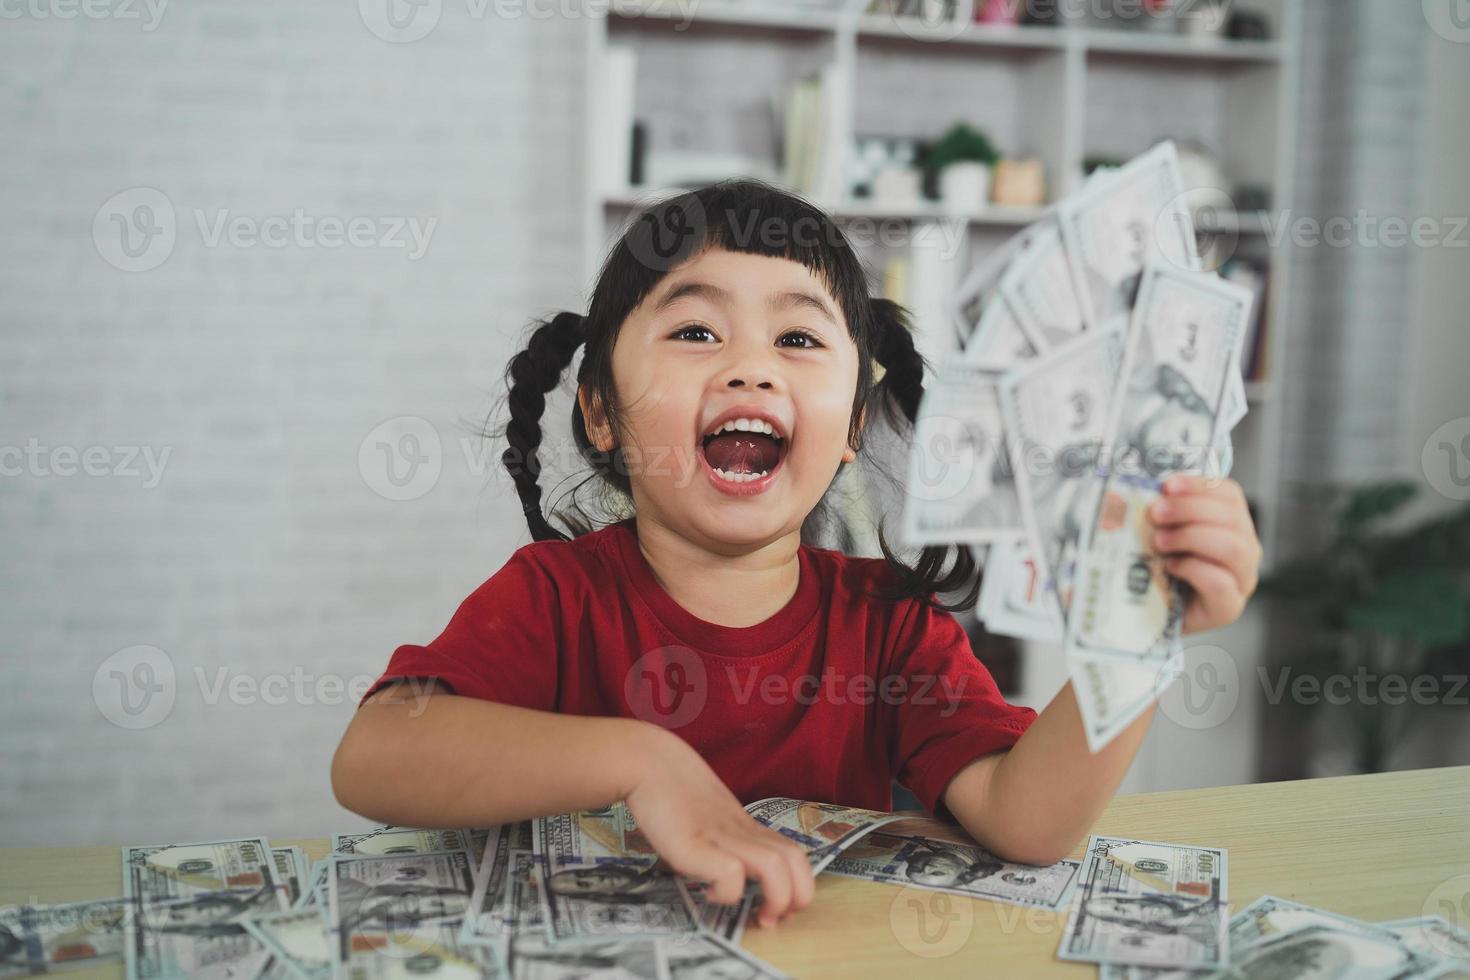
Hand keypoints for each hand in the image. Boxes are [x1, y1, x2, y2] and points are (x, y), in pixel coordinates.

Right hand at [622, 724, 813, 927]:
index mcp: (745, 825)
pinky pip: (730, 874)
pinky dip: (728, 893)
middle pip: (795, 860)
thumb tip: (728, 868)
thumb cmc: (671, 788)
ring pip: (774, 866)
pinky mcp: (695, 845)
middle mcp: (740, 830)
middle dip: (798, 896)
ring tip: (757, 915)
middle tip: (775, 916)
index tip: (782, 906)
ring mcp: (720, 836)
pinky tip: (709, 892)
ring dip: (776, 899)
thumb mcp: (707, 814)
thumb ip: (722, 836)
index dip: (800, 883)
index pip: (793, 853)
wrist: (646, 763)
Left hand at [1147, 474, 1262, 633]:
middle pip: (1232, 518)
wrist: (1148, 615)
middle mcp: (1244, 550)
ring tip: (1160, 541)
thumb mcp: (1157, 533)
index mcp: (1231, 524)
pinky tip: (1170, 566)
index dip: (1199, 485)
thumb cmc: (1155, 569)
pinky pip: (1220, 582)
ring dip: (1192, 537)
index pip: (1229, 495)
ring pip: (1233, 547)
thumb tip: (1139, 491)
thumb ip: (1159, 513)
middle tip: (1156, 512)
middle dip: (1190, 509)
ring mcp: (1241, 580)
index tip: (1168, 485)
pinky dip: (1193, 569)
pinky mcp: (1228, 607)